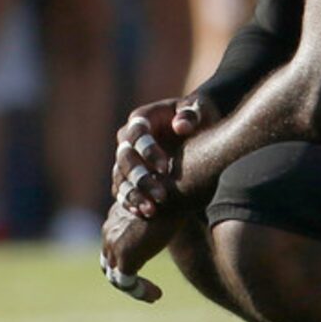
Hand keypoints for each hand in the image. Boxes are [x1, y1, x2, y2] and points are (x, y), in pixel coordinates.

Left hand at [99, 197, 178, 304]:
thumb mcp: (159, 210)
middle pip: (109, 263)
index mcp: (115, 217)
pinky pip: (127, 283)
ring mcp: (114, 244)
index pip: (111, 246)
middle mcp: (109, 230)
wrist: (175, 195)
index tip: (145, 268)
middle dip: (125, 278)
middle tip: (148, 288)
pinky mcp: (126, 256)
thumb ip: (151, 222)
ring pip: (115, 276)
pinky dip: (140, 291)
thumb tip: (163, 227)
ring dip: (135, 288)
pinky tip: (157, 295)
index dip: (123, 261)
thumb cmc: (174, 197)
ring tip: (155, 295)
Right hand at [111, 94, 211, 218]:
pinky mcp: (128, 176)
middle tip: (161, 195)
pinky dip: (130, 201)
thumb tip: (180, 126)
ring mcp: (126, 159)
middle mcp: (128, 139)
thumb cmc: (198, 115)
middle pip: (125, 160)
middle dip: (141, 178)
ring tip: (151, 210)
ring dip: (134, 195)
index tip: (165, 168)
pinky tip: (143, 213)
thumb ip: (191, 114)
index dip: (148, 151)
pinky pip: (122, 190)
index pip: (137, 135)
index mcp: (142, 118)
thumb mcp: (199, 109)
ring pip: (121, 178)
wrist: (197, 129)